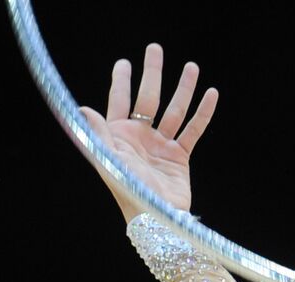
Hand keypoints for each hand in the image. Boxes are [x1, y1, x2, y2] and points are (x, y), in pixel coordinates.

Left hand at [78, 42, 218, 221]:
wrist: (157, 219)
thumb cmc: (129, 193)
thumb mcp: (110, 162)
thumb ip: (98, 135)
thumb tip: (83, 108)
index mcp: (120, 136)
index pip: (120, 101)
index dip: (121, 80)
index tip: (125, 63)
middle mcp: (140, 137)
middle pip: (149, 98)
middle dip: (153, 73)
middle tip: (156, 49)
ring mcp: (161, 146)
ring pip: (174, 110)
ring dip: (183, 88)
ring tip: (192, 67)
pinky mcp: (180, 157)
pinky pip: (193, 130)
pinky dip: (203, 113)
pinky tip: (211, 95)